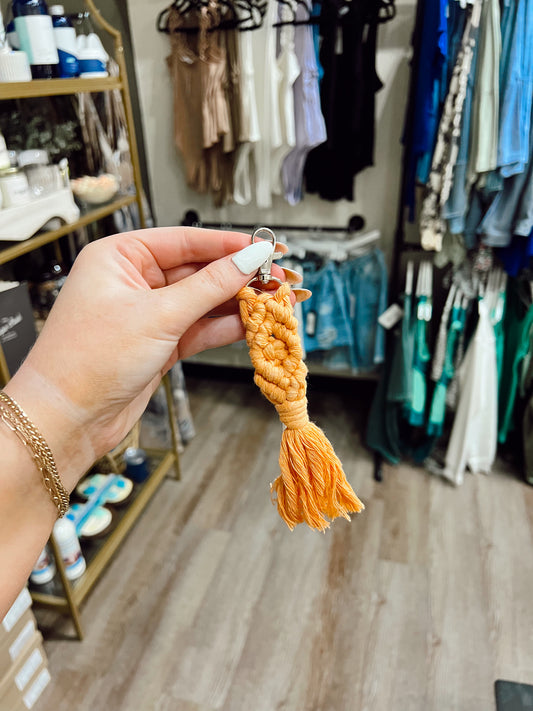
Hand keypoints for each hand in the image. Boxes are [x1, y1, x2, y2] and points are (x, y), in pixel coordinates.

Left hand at [5, 227, 296, 488]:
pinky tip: (252, 324)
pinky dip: (225, 328)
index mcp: (120, 256)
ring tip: (274, 302)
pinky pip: (199, 328)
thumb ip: (210, 286)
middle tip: (278, 278)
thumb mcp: (157, 314)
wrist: (67, 419)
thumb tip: (249, 260)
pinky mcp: (158, 344)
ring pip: (202, 301)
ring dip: (237, 304)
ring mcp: (147, 314)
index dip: (229, 244)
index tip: (266, 248)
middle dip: (239, 276)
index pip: (185, 240)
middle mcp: (133, 281)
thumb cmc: (88, 360)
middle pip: (198, 270)